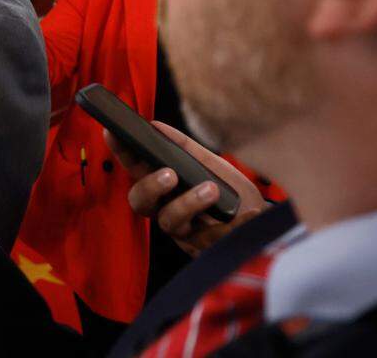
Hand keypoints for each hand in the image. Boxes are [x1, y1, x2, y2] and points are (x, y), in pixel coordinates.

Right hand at [105, 121, 268, 255]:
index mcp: (165, 186)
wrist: (264, 224)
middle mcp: (167, 208)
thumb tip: (155, 126)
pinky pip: (215, 238)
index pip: (136, 168)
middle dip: (150, 187)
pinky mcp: (206, 249)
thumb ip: (184, 148)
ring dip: (189, 203)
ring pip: (170, 221)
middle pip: (140, 203)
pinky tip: (250, 212)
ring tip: (212, 190)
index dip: (122, 152)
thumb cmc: (230, 193)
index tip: (112, 133)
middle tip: (170, 174)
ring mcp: (185, 231)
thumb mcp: (210, 165)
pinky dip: (235, 224)